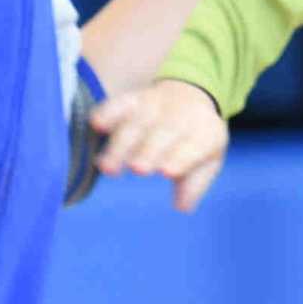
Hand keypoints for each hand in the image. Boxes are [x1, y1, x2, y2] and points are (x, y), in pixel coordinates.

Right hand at [89, 78, 227, 211]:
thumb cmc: (195, 141)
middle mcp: (181, 115)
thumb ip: (194, 184)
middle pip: (164, 132)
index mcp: (204, 132)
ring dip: (121, 144)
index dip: (181, 157)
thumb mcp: (206, 162)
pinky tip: (96, 125)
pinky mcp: (133, 99)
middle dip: (149, 150)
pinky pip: (119, 104)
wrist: (190, 97)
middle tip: (139, 169)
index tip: (166, 171)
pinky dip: (107, 112)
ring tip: (107, 168)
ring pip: (137, 122)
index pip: (194, 145)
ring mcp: (156, 105)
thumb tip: (182, 206)